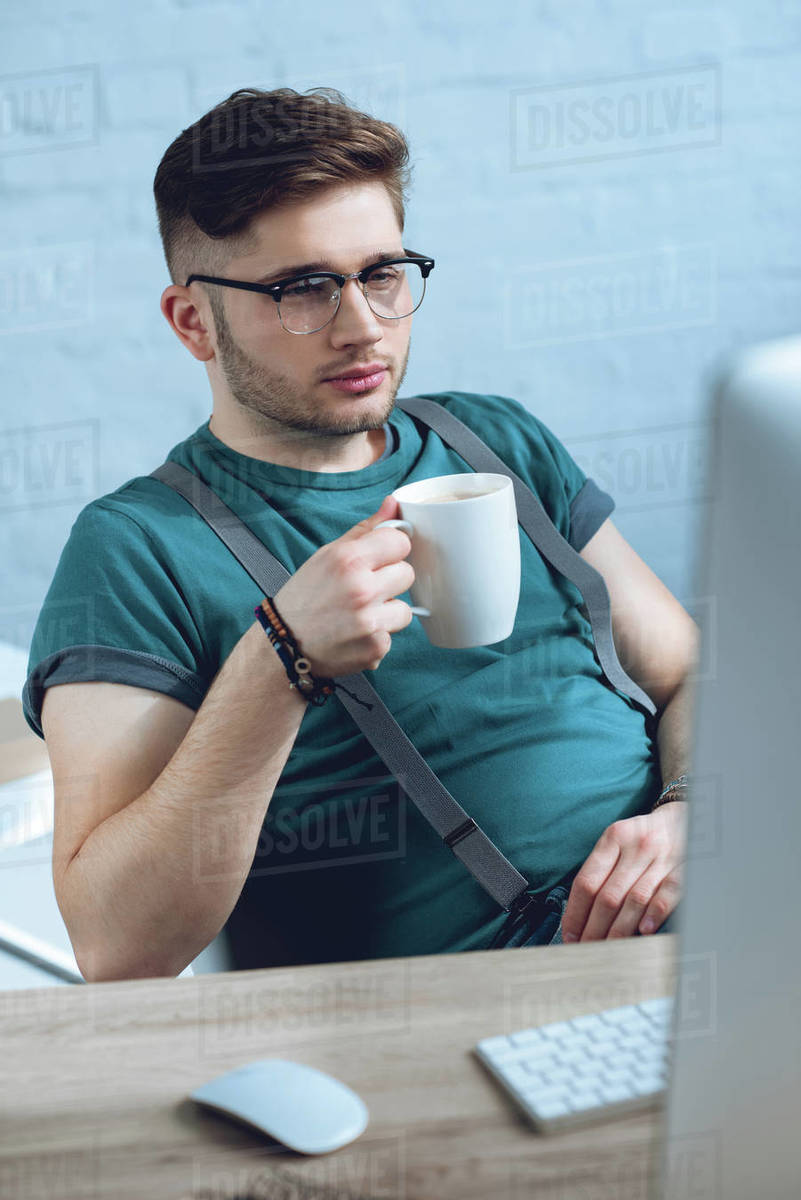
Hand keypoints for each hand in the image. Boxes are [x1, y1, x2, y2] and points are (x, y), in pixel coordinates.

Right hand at [271, 495, 415, 678]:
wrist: (284, 642)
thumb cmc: (306, 595)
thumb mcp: (328, 555)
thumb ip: (366, 530)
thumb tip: (394, 504)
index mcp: (348, 559)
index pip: (401, 542)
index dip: (391, 550)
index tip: (379, 559)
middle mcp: (361, 589)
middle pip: (407, 574)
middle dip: (390, 581)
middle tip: (364, 589)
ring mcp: (369, 621)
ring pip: (405, 609)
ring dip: (387, 611)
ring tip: (360, 614)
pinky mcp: (375, 647)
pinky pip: (393, 635)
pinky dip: (378, 635)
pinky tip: (355, 633)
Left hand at [560, 801, 686, 941]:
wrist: (683, 817)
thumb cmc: (642, 836)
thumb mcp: (618, 840)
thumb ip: (600, 869)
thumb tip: (577, 911)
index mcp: (614, 838)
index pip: (587, 882)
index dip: (575, 913)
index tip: (569, 935)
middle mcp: (636, 847)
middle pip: (608, 896)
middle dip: (594, 929)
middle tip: (586, 950)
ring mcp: (662, 858)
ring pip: (634, 900)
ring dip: (619, 930)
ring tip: (608, 950)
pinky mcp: (684, 868)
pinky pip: (667, 894)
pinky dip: (654, 914)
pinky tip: (643, 932)